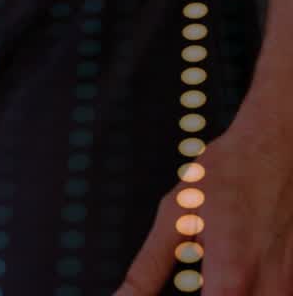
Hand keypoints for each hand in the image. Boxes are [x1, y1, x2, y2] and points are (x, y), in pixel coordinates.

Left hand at [116, 102, 292, 294]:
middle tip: (196, 279)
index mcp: (231, 276)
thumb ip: (148, 267)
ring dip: (232, 292)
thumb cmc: (228, 174)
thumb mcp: (175, 216)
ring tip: (215, 273)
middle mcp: (272, 287)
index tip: (186, 290)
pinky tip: (239, 274)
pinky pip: (279, 293)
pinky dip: (255, 289)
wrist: (279, 145)